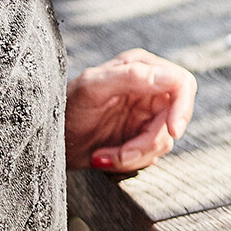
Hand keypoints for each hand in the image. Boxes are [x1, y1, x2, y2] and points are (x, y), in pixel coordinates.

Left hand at [66, 49, 196, 171]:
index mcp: (141, 67)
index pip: (181, 83)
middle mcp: (149, 89)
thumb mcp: (92, 88)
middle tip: (122, 154)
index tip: (172, 131)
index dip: (182, 107)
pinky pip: (151, 155)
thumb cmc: (65, 107)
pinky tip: (104, 157)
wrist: (48, 140)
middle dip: (148, 142)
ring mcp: (146, 115)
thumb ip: (129, 76)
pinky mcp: (141, 137)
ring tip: (102, 156)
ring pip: (163, 141)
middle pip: (175, 119)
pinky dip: (128, 162)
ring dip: (133, 156)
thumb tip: (166, 77)